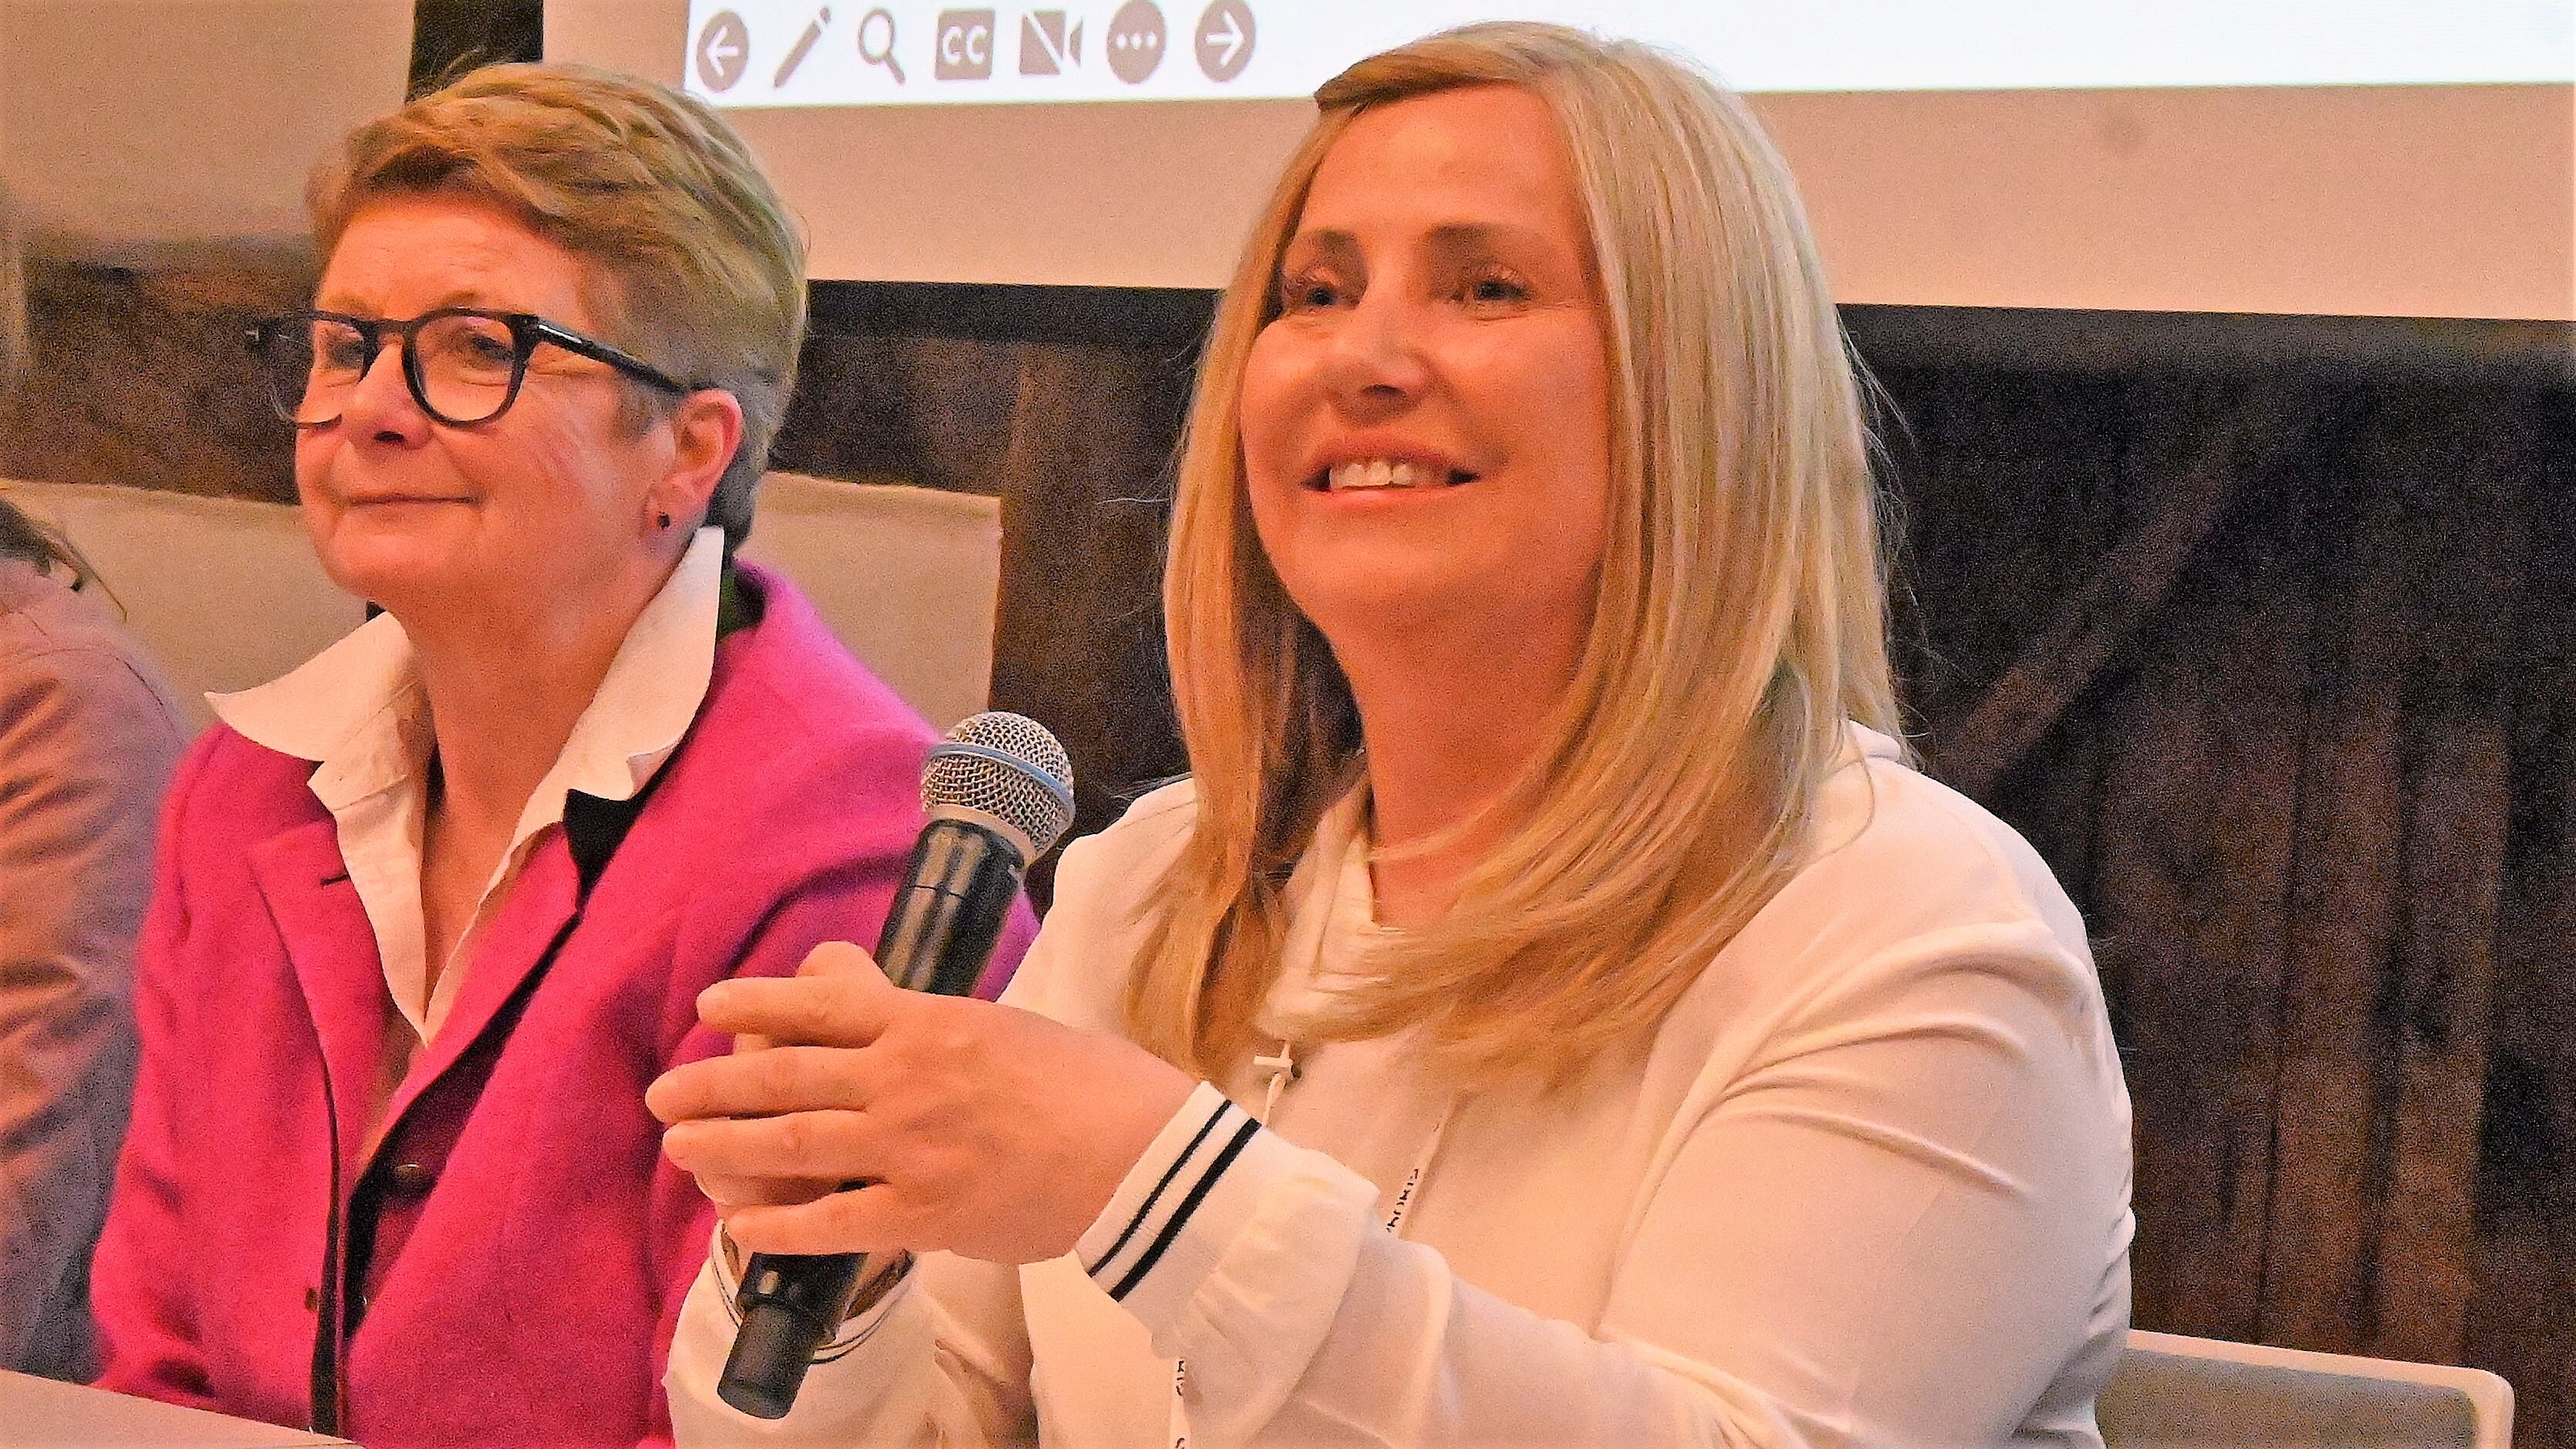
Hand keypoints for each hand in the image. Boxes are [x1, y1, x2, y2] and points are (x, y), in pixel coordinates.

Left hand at [647, 941, 1197, 1263]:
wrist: (1141, 1152)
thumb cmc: (1092, 1084)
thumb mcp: (1010, 1029)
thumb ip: (945, 1034)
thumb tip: (902, 1032)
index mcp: (929, 1022)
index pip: (822, 1003)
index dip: (759, 1003)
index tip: (713, 1005)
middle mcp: (906, 1076)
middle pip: (785, 1073)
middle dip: (714, 1081)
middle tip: (665, 1092)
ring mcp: (910, 1146)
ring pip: (791, 1144)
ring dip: (724, 1145)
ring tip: (679, 1148)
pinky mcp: (924, 1212)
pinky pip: (831, 1221)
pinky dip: (778, 1227)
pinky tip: (740, 1228)